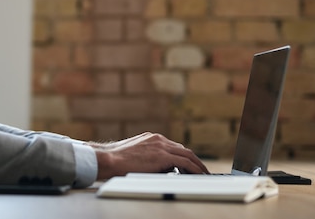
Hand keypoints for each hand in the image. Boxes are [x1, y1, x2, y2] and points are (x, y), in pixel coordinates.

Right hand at [92, 132, 208, 179]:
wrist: (109, 159)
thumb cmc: (116, 160)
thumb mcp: (135, 154)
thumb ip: (148, 157)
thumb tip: (157, 168)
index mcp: (152, 138)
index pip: (174, 147)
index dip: (183, 156)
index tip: (189, 165)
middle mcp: (159, 139)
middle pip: (183, 149)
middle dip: (194, 160)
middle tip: (202, 170)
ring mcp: (161, 146)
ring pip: (188, 154)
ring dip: (198, 165)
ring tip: (205, 174)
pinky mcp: (163, 156)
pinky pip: (186, 163)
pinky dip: (195, 169)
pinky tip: (199, 175)